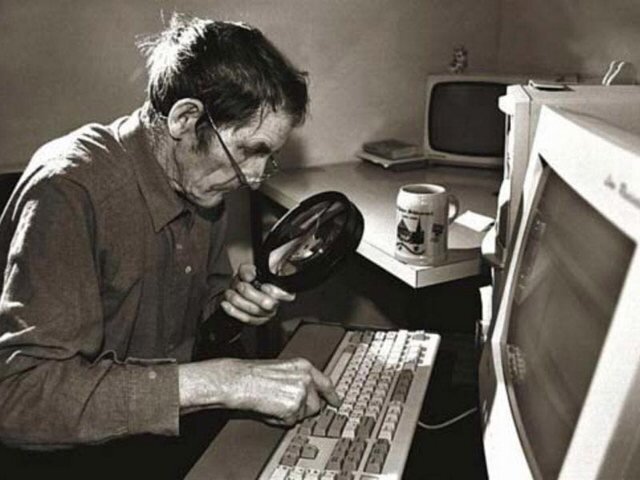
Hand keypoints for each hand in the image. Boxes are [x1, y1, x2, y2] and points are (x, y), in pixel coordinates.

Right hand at [178, 357, 340, 424]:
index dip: (332, 395)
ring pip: (305, 414)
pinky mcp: (293, 407)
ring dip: (292, 414)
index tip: (336, 402)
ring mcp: (301, 393)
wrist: (240, 381)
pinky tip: (270, 408)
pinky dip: (281, 419)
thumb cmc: (254, 375)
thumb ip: (299, 379)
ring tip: (275, 403)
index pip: (325, 383)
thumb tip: (308, 395)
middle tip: (285, 404)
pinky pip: (292, 421)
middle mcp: (306, 378)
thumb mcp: (283, 370)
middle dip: (303, 408)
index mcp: (304, 366)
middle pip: (316, 404)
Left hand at [221, 263, 294, 324]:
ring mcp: (266, 314)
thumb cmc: (248, 280)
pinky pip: (245, 318)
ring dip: (237, 300)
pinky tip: (226, 304)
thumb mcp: (248, 270)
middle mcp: (276, 303)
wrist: (239, 291)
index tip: (263, 285)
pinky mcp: (256, 321)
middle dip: (250, 293)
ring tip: (230, 293)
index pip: (287, 294)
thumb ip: (248, 270)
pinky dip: (233, 310)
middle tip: (241, 286)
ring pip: (254, 311)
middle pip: (268, 304)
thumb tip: (249, 277)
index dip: (275, 291)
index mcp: (280, 289)